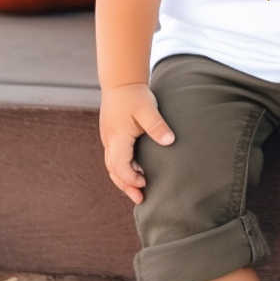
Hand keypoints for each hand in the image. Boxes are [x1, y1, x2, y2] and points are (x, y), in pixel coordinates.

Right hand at [99, 83, 174, 203]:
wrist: (121, 81)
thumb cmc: (135, 95)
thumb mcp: (148, 109)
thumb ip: (157, 126)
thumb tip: (170, 141)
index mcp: (117, 137)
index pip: (120, 166)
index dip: (130, 178)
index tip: (145, 182)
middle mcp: (110, 141)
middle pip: (113, 170)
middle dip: (125, 186)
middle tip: (140, 199)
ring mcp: (109, 139)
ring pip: (112, 165)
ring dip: (123, 179)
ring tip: (137, 190)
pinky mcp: (112, 136)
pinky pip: (114, 158)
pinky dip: (123, 168)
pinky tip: (135, 172)